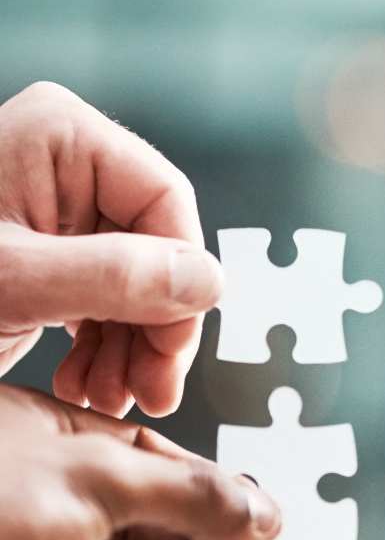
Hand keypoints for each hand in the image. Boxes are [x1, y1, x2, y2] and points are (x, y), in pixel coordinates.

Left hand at [0, 81, 222, 416]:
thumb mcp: (12, 282)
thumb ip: (115, 276)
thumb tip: (210, 281)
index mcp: (62, 139)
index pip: (166, 202)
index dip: (181, 282)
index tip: (173, 351)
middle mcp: (66, 168)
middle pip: (156, 249)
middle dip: (155, 330)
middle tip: (150, 395)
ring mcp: (57, 214)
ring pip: (137, 284)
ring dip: (133, 351)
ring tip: (110, 400)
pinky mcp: (48, 258)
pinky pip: (103, 301)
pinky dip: (104, 350)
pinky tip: (87, 386)